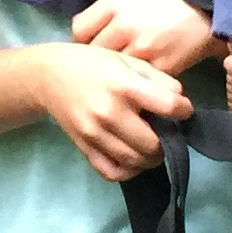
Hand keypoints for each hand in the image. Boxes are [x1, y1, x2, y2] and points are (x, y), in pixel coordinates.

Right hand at [35, 46, 188, 179]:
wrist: (48, 75)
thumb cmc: (92, 63)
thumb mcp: (126, 59)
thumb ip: (157, 79)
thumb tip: (180, 102)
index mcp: (124, 86)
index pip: (169, 106)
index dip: (183, 109)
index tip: (181, 109)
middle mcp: (110, 113)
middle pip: (154, 144)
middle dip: (167, 140)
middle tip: (165, 131)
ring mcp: (95, 134)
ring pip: (136, 162)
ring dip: (150, 157)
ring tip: (150, 144)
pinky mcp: (84, 148)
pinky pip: (113, 172)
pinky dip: (128, 170)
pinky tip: (132, 157)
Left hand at [69, 0, 220, 73]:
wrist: (203, 12)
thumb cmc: (161, 3)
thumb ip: (101, 12)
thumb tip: (78, 33)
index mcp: (116, 8)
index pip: (80, 32)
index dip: (81, 42)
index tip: (88, 48)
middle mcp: (126, 28)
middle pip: (95, 56)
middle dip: (94, 63)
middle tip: (99, 69)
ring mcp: (143, 51)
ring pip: (114, 73)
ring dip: (113, 79)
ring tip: (115, 80)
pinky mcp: (161, 70)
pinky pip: (138, 85)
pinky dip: (134, 88)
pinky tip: (135, 86)